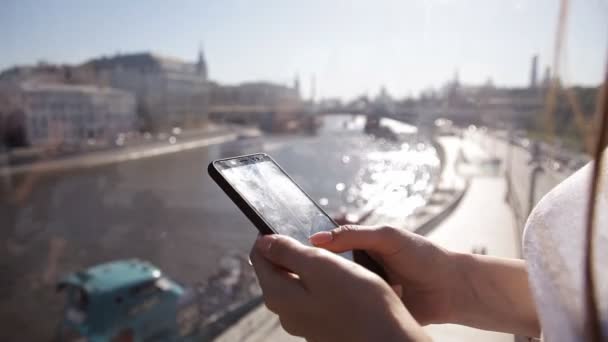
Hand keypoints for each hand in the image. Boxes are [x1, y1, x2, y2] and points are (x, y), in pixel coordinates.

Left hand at [250, 234, 429, 341]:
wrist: (388, 339)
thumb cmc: (358, 301)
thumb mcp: (320, 265)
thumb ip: (288, 252)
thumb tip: (264, 242)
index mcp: (278, 295)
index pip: (259, 256)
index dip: (270, 235)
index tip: (289, 222)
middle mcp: (286, 312)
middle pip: (277, 270)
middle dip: (292, 250)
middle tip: (317, 239)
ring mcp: (304, 322)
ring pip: (298, 283)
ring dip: (311, 266)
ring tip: (335, 257)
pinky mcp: (323, 327)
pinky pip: (316, 296)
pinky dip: (325, 282)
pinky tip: (346, 279)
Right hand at [310, 225, 457, 324]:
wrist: (452, 289)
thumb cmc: (424, 256)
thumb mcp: (387, 237)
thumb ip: (353, 234)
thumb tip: (316, 239)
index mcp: (360, 245)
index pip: (327, 246)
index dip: (311, 249)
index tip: (295, 251)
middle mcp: (359, 268)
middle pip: (328, 270)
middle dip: (319, 273)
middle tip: (302, 274)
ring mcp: (364, 290)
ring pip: (338, 291)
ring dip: (333, 292)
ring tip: (320, 292)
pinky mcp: (371, 310)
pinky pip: (352, 311)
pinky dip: (347, 309)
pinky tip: (339, 308)